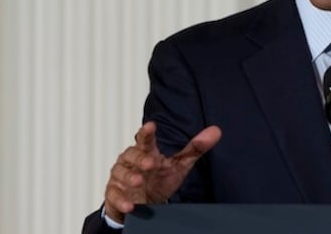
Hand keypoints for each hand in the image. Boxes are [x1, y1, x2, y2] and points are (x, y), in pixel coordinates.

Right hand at [103, 121, 221, 222]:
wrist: (143, 203)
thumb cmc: (159, 179)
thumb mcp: (180, 164)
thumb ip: (196, 148)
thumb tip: (216, 131)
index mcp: (146, 152)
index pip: (145, 139)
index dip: (147, 132)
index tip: (150, 126)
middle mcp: (131, 162)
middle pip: (131, 155)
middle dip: (139, 158)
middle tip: (150, 163)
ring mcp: (121, 178)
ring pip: (120, 173)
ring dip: (129, 177)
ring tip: (139, 181)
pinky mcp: (115, 194)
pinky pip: (114, 195)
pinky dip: (121, 200)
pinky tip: (130, 204)